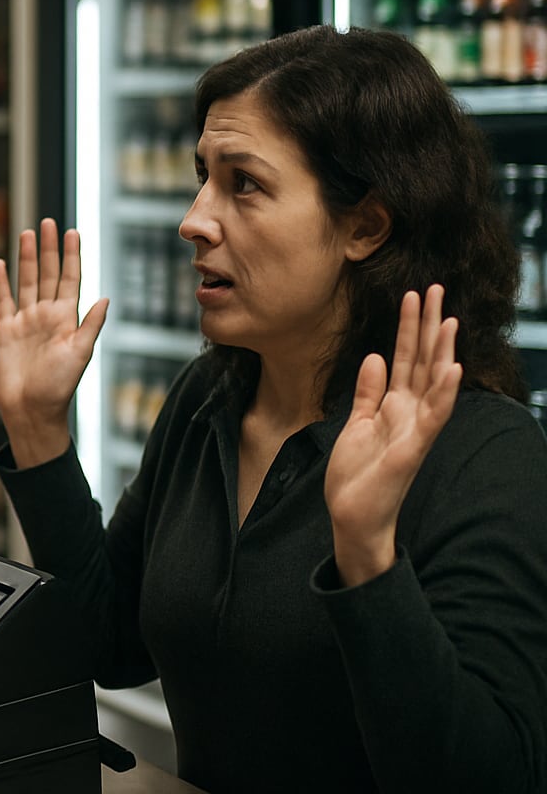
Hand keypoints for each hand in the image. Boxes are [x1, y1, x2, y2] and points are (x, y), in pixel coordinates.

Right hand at [0, 220, 108, 467]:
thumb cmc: (59, 387)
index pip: (69, 279)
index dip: (71, 256)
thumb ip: (90, 325)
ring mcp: (25, 321)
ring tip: (27, 233)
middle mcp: (46, 315)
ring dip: (26, 258)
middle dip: (48, 248)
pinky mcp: (5, 331)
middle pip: (46, 274)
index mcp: (66, 318)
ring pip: (25, 282)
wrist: (31, 410)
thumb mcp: (79, 354)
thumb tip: (105, 297)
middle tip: (49, 222)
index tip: (73, 231)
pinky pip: (3, 301)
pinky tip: (0, 264)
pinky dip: (1, 283)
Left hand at [325, 285, 461, 585]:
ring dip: (441, 351)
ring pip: (432, 383)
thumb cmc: (357, 475)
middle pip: (422, 361)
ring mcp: (415, 430)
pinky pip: (433, 417)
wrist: (353, 517)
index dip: (409, 328)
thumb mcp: (356, 423)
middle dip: (427, 326)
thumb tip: (374, 357)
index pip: (405, 358)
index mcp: (394, 406)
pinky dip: (442, 393)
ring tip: (448, 319)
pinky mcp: (413, 449)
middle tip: (435, 288)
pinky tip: (452, 369)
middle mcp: (410, 413)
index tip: (413, 296)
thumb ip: (367, 392)